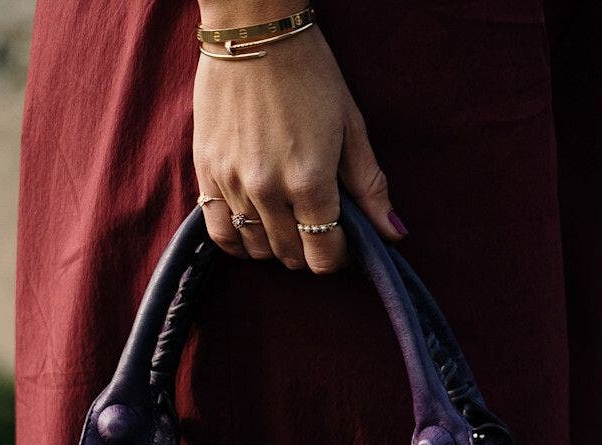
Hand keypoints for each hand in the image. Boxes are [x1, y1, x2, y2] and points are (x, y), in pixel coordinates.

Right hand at [192, 12, 406, 272]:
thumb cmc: (310, 74)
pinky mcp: (207, 173)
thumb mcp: (351, 127)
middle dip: (309, 249)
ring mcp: (233, 184)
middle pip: (291, 256)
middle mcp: (269, 190)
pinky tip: (251, 226)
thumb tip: (394, 234)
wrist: (254, 31)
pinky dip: (238, 239)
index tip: (340, 238)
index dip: (337, 254)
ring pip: (256, 249)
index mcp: (310, 181)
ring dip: (275, 244)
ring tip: (285, 219)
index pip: (323, 255)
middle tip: (314, 223)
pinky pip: (220, 233)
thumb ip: (371, 187)